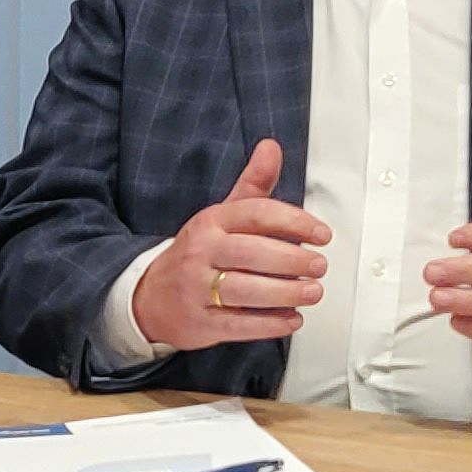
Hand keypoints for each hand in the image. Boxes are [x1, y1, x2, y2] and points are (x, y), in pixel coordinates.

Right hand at [129, 138, 329, 352]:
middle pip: (251, 253)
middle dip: (291, 260)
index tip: (321, 234)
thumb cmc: (197, 254)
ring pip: (245, 290)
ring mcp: (197, 289)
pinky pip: (237, 324)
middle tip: (319, 266)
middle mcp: (201, 252)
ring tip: (312, 292)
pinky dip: (269, 324)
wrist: (150, 297)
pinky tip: (291, 319)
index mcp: (211, 222)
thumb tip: (272, 148)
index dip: (293, 222)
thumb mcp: (222, 215)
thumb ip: (253, 185)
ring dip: (285, 293)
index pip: (255, 214)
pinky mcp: (200, 322)